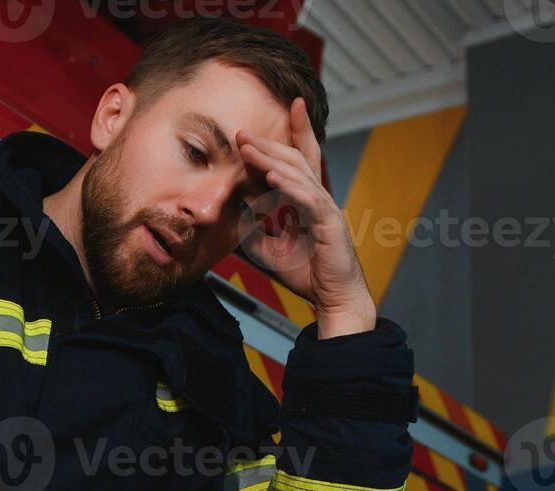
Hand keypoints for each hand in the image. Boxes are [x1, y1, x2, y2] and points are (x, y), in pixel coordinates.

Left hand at [235, 98, 376, 338]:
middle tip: (243, 132)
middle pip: (295, 160)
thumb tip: (238, 207)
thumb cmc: (306, 273)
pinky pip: (308, 201)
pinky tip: (272, 180)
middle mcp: (318, 198)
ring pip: (299, 175)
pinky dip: (290, 189)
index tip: (278, 113)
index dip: (292, 134)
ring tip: (249, 149)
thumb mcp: (269, 248)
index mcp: (307, 201)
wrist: (331, 298)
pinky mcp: (329, 225)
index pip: (299, 160)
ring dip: (271, 161)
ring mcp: (326, 209)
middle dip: (269, 144)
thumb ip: (256, 226)